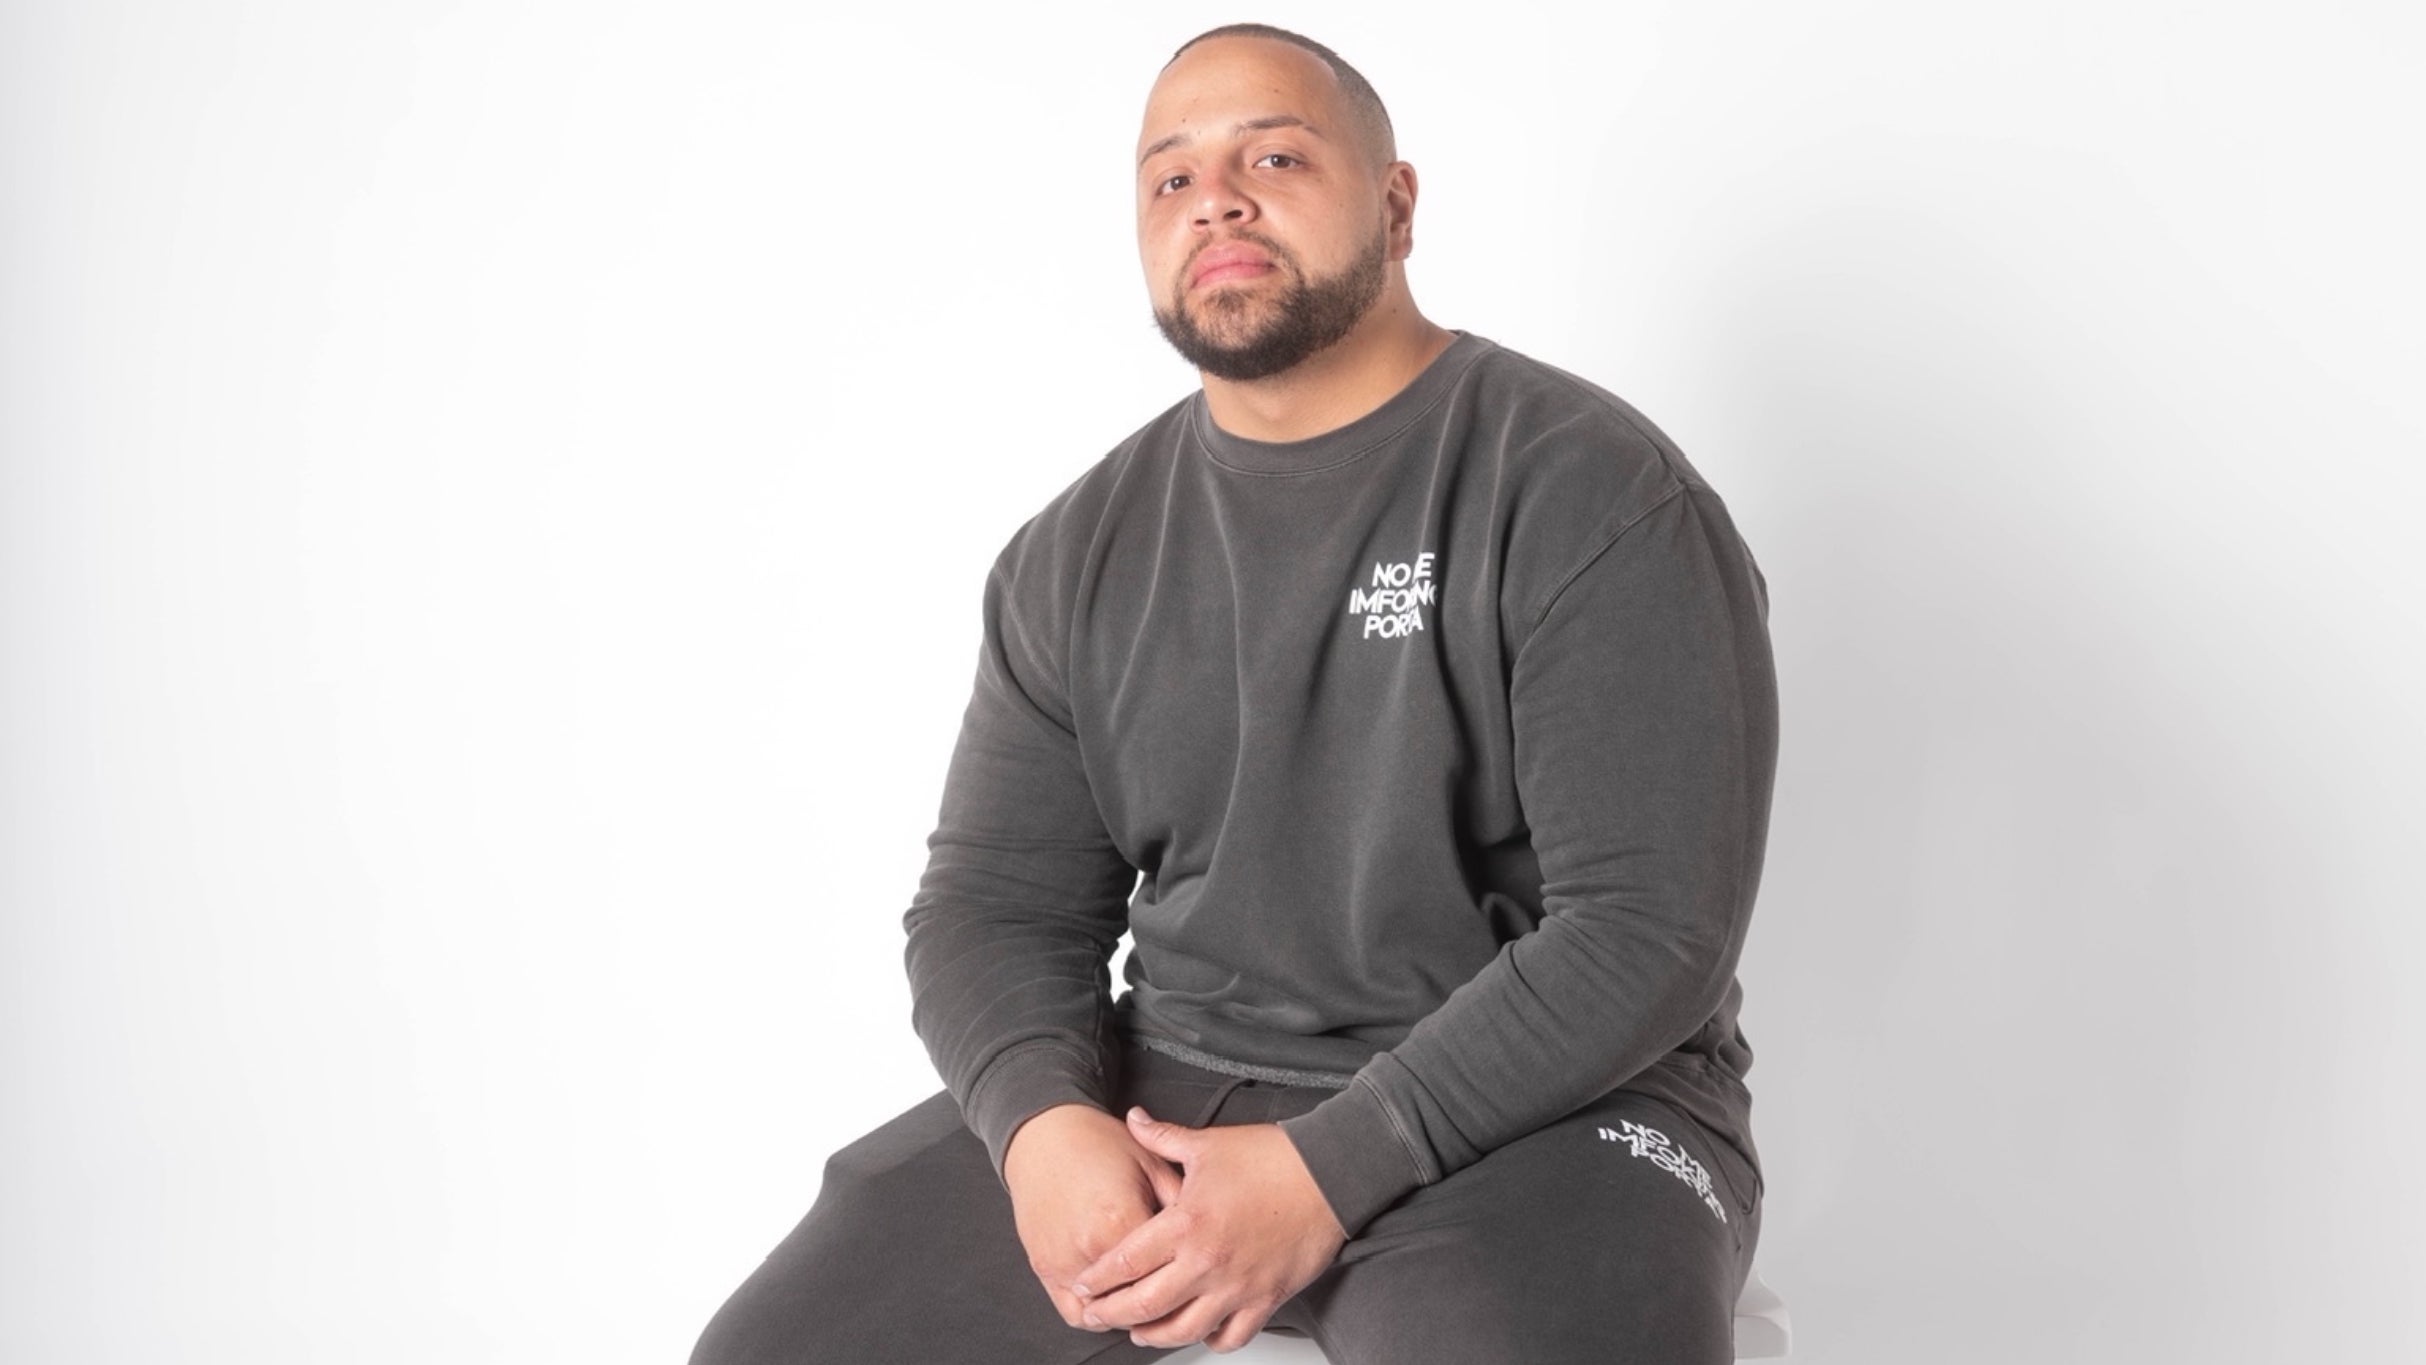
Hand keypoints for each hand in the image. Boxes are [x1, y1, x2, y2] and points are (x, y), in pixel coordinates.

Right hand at [1001, 1103, 1184, 1330]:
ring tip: (1150, 1307)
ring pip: (1106, 1315)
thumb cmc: (1097, 1144)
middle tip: (1183, 1297)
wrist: (1044, 1136)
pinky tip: (1113, 1307)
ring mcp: (1064, 1263)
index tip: (1201, 1279)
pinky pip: (1073, 1313)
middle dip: (1163, 1305)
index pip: (1165, 1272)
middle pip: (1137, 1300)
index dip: (1188, 1280)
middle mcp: (1090, 1247)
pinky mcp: (1044, 1269)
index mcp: (1122, 1219)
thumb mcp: (1150, 1162)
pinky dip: (1095, 1317)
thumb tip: (1209, 1229)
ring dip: (1128, 1315)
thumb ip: (1180, 1200)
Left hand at [1071, 1107, 1348, 1351]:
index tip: (1084, 1286)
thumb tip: (1134, 1118)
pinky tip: (1199, 1331)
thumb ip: (1162, 1137)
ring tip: (1139, 1331)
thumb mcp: (1208, 1144)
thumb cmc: (1272, 1158)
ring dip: (1155, 1335)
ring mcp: (1237, 1286)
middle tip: (1096, 1315)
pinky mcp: (1266, 1298)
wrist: (1329, 1174)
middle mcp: (1207, 1262)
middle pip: (1144, 1305)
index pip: (1126, 1262)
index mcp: (1186, 1224)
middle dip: (1112, 1314)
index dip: (1098, 1280)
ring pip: (1184, 1330)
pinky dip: (1211, 1339)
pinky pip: (1232, 1335)